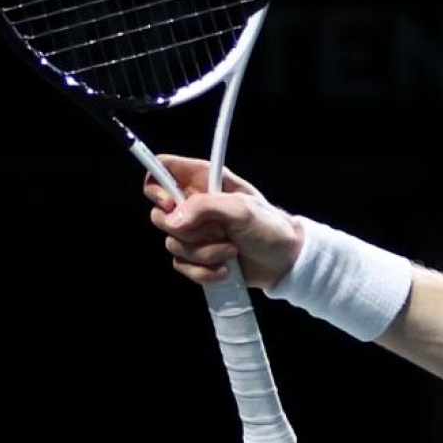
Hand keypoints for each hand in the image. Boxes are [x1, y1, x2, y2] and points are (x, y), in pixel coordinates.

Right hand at [144, 155, 302, 288]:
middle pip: (160, 215)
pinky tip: (226, 269)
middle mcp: (194, 206)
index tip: (170, 203)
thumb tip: (173, 221)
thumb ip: (205, 207)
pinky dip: (204, 271)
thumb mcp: (241, 209)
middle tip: (219, 231)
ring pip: (173, 244)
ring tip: (232, 250)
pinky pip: (182, 265)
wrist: (286, 261)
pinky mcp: (197, 257)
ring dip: (204, 253)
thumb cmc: (270, 227)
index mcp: (203, 182)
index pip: (162, 170)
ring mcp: (195, 233)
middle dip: (188, 231)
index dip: (157, 186)